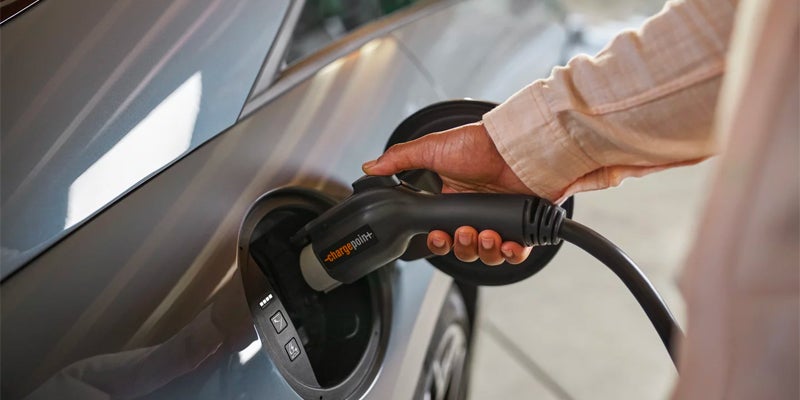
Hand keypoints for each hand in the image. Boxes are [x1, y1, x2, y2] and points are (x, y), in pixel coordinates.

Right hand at [362, 122, 532, 264]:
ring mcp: (499, 220)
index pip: (441, 233)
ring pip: (486, 254)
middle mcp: (475, 212)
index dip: (439, 241)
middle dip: (461, 247)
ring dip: (482, 250)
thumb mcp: (431, 149)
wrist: (513, 147)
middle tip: (462, 232)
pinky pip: (515, 253)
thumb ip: (399, 160)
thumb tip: (370, 168)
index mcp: (453, 200)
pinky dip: (510, 254)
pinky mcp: (521, 226)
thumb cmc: (478, 144)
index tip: (438, 235)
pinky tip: (505, 243)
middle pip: (463, 249)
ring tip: (484, 234)